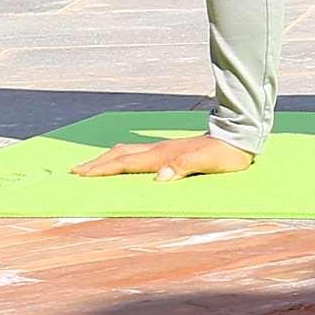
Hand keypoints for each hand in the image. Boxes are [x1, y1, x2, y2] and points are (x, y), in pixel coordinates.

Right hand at [73, 132, 256, 181]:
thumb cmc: (226, 154)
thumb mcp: (209, 163)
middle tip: (74, 170)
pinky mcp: (170, 149)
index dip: (103, 169)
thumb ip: (185, 168)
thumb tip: (160, 178)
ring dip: (106, 159)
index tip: (81, 173)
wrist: (240, 137)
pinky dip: (122, 157)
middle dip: (96, 163)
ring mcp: (164, 148)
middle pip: (120, 155)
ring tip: (91, 166)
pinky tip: (123, 161)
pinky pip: (138, 153)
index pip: (126, 163)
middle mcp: (160, 150)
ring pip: (127, 152)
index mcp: (163, 156)